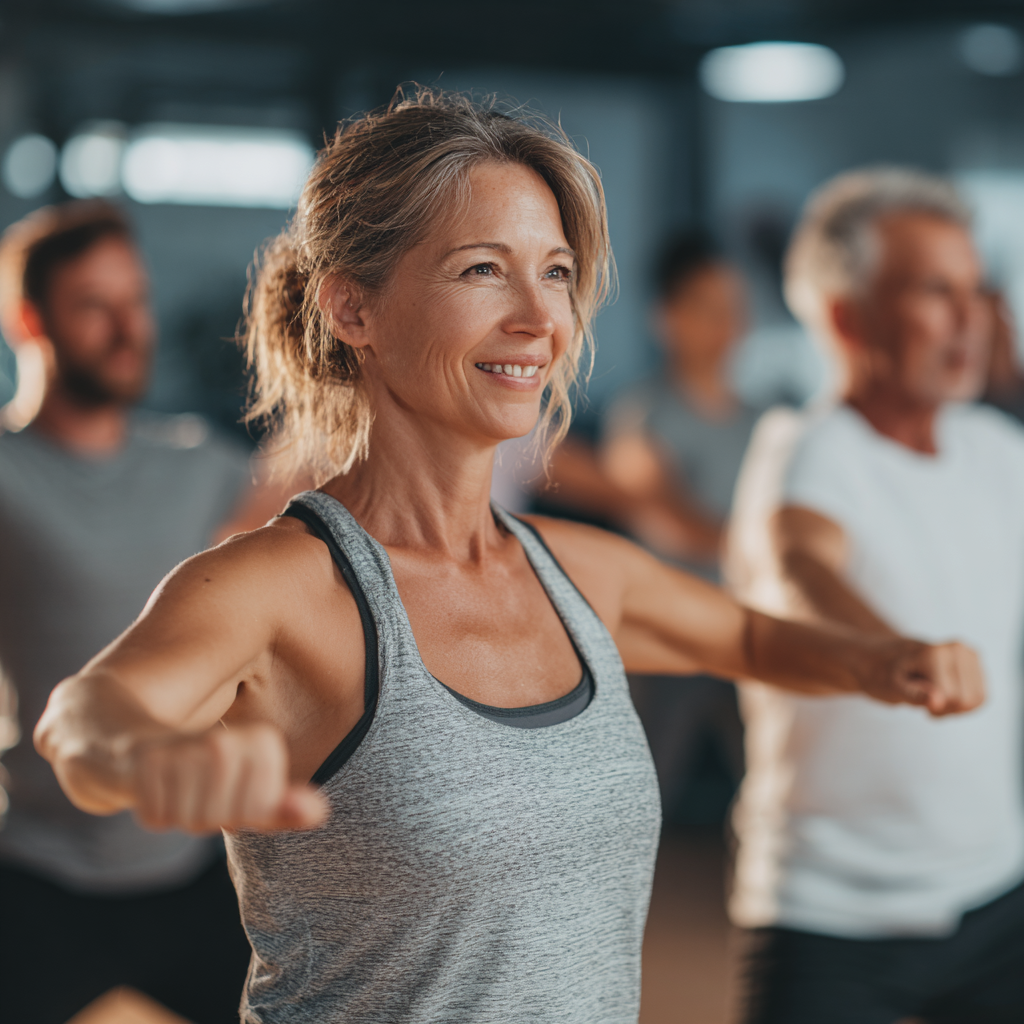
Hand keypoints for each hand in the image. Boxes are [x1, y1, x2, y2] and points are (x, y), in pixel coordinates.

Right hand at [130, 723, 328, 833]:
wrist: (143, 746)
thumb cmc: (211, 776)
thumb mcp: (253, 791)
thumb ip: (286, 806)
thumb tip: (318, 812)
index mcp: (262, 741)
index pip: (260, 810)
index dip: (243, 813)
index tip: (231, 790)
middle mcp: (226, 740)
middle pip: (225, 817)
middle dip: (212, 817)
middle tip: (201, 792)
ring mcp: (186, 748)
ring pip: (192, 821)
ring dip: (184, 816)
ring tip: (181, 788)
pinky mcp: (148, 760)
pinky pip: (160, 817)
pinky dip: (157, 812)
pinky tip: (158, 787)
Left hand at [866, 639, 984, 715]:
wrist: (880, 655)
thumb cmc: (882, 674)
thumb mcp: (889, 687)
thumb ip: (913, 694)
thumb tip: (937, 701)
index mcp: (934, 654)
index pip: (952, 699)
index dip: (935, 709)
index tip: (915, 700)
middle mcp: (956, 648)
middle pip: (967, 700)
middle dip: (946, 708)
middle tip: (923, 699)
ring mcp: (968, 651)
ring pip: (977, 698)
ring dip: (956, 706)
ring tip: (931, 695)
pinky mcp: (974, 658)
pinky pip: (980, 694)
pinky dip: (963, 701)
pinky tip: (943, 693)